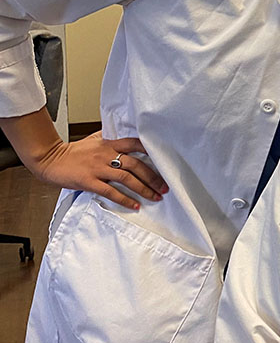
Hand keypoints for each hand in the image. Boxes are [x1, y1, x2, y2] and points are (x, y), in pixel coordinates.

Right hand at [30, 132, 167, 209]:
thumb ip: (112, 138)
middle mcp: (106, 154)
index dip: (152, 151)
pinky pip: (111, 192)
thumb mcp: (95, 139)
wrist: (50, 159)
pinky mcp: (89, 181)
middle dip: (153, 177)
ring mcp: (98, 168)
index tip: (165, 161)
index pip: (135, 144)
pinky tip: (135, 205)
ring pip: (127, 179)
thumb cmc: (74, 151)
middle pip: (136, 165)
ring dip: (144, 189)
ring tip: (155, 197)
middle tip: (164, 187)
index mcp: (109, 143)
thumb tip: (130, 137)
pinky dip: (125, 199)